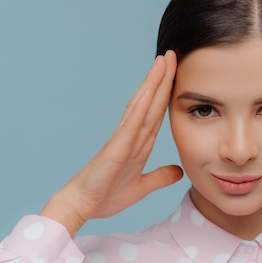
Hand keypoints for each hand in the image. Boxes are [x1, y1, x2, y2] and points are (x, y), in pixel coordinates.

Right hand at [40, 51, 182, 236]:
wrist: (82, 207)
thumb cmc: (105, 196)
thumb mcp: (142, 187)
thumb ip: (160, 177)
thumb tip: (179, 171)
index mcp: (138, 144)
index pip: (157, 113)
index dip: (167, 93)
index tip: (178, 73)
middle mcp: (131, 136)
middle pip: (151, 102)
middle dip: (162, 79)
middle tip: (173, 54)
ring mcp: (123, 140)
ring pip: (142, 106)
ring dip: (153, 83)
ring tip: (163, 61)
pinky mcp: (116, 149)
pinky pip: (130, 125)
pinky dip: (141, 107)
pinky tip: (150, 91)